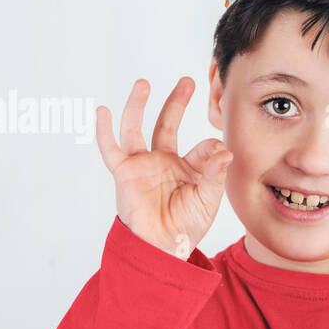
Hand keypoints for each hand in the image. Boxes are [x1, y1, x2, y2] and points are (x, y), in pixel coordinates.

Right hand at [96, 78, 232, 257]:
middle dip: (176, 102)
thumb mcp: (208, 199)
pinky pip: (110, 148)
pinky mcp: (124, 172)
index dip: (212, 148)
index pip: (203, 146)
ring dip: (139, 105)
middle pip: (168, 124)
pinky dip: (104, 130)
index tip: (217, 157)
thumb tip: (225, 150)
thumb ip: (215, 174)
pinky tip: (103, 111)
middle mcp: (164, 162)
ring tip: (143, 83)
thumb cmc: (186, 227)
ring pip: (137, 128)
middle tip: (187, 81)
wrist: (162, 247)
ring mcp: (143, 164)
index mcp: (189, 168)